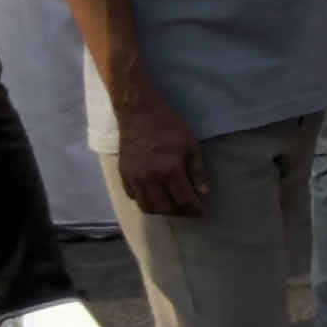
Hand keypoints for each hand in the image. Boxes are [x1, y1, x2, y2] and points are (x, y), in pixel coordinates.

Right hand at [111, 90, 208, 222]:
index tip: (202, 213)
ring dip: (162, 211)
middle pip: (165, 208)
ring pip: (147, 207)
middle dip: (180, 213)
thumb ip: (196, 170)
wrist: (139, 113)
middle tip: (189, 211)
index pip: (183, 199)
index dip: (194, 209)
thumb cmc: (169, 126)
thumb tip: (203, 193)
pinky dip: (146, 202)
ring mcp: (134, 178)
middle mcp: (150, 178)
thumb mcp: (190, 144)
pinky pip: (135, 198)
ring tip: (173, 207)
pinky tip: (156, 197)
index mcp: (170, 169)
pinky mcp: (123, 176)